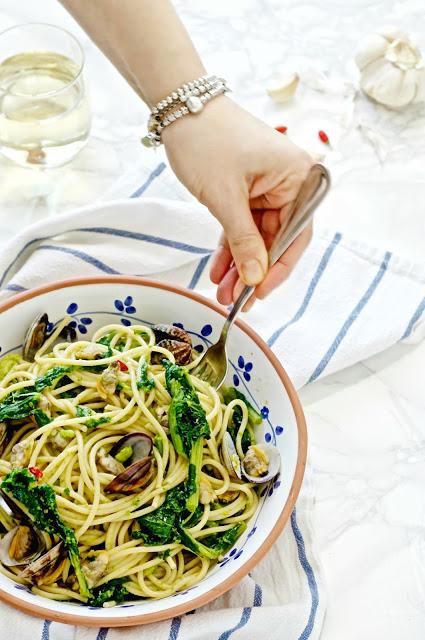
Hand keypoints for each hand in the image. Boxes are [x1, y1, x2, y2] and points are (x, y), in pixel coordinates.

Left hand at [163, 96, 312, 309]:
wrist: (181, 107)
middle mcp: (290, 184)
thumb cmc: (207, 140)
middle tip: (234, 300)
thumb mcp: (226, 197)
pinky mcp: (248, 191)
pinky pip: (242, 226)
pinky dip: (230, 247)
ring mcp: (268, 188)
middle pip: (276, 240)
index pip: (295, 235)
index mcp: (299, 178)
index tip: (258, 292)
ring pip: (256, 238)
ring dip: (239, 264)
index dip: (277, 268)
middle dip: (252, 271)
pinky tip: (218, 271)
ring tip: (221, 292)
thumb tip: (256, 278)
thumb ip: (243, 241)